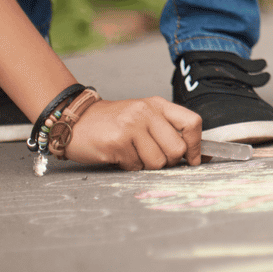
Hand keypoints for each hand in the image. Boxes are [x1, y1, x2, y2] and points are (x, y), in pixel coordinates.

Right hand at [63, 97, 201, 170]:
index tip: (194, 159)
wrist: (75, 120)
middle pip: (177, 149)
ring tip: (134, 154)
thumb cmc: (112, 122)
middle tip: (154, 158)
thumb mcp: (143, 116)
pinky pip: (136, 166)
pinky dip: (130, 166)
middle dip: (169, 161)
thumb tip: (195, 155)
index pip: (192, 122)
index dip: (196, 145)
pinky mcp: (117, 142)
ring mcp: (132, 126)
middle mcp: (147, 113)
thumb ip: (167, 130)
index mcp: (158, 105)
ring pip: (158, 162)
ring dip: (147, 166)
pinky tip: (120, 155)